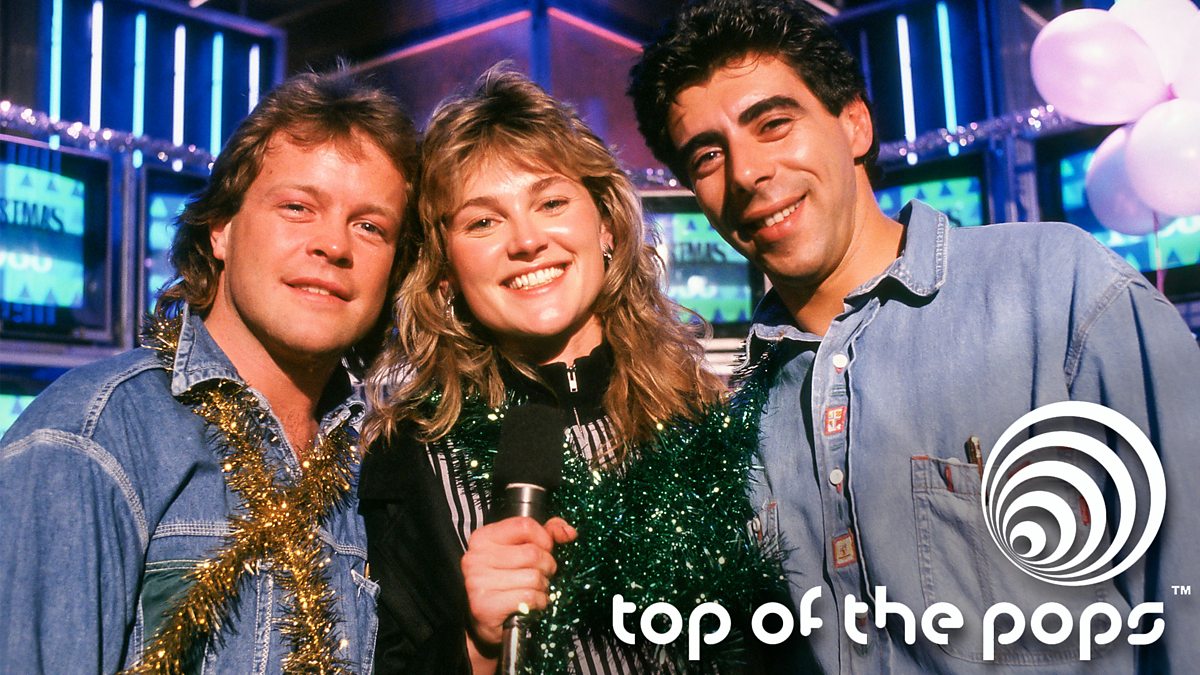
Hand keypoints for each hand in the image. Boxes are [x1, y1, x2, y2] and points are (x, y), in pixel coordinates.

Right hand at [461, 516, 576, 647]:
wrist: (488, 621)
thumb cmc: (507, 582)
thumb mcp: (523, 550)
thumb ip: (546, 534)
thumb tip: (568, 532)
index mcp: (483, 538)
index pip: (524, 526)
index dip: (544, 539)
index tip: (544, 551)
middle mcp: (476, 557)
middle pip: (532, 553)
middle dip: (546, 567)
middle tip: (540, 576)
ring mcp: (478, 582)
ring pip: (533, 577)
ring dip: (542, 587)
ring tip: (533, 590)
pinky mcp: (485, 606)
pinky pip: (529, 596)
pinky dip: (538, 602)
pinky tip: (530, 604)